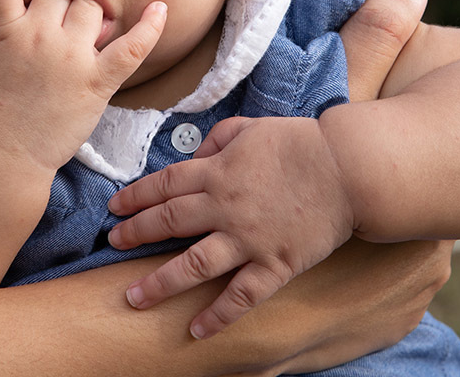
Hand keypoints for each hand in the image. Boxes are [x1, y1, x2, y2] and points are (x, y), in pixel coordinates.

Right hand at [0, 0, 165, 171]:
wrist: (2, 156)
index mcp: (4, 31)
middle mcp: (37, 37)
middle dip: (61, 8)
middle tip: (57, 37)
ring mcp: (69, 58)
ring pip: (92, 11)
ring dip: (91, 20)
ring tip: (84, 43)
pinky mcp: (97, 81)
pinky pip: (131, 46)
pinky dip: (149, 28)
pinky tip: (160, 9)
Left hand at [107, 0, 428, 339]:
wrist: (348, 167)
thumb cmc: (300, 142)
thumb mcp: (250, 128)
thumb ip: (216, 140)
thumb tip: (194, 157)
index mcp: (218, 171)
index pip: (164, 185)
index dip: (135, 197)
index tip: (115, 209)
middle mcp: (225, 206)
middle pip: (168, 223)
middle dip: (135, 235)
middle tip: (112, 246)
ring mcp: (249, 238)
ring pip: (194, 264)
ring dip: (160, 283)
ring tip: (133, 299)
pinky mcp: (276, 263)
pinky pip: (241, 295)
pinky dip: (218, 315)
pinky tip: (196, 331)